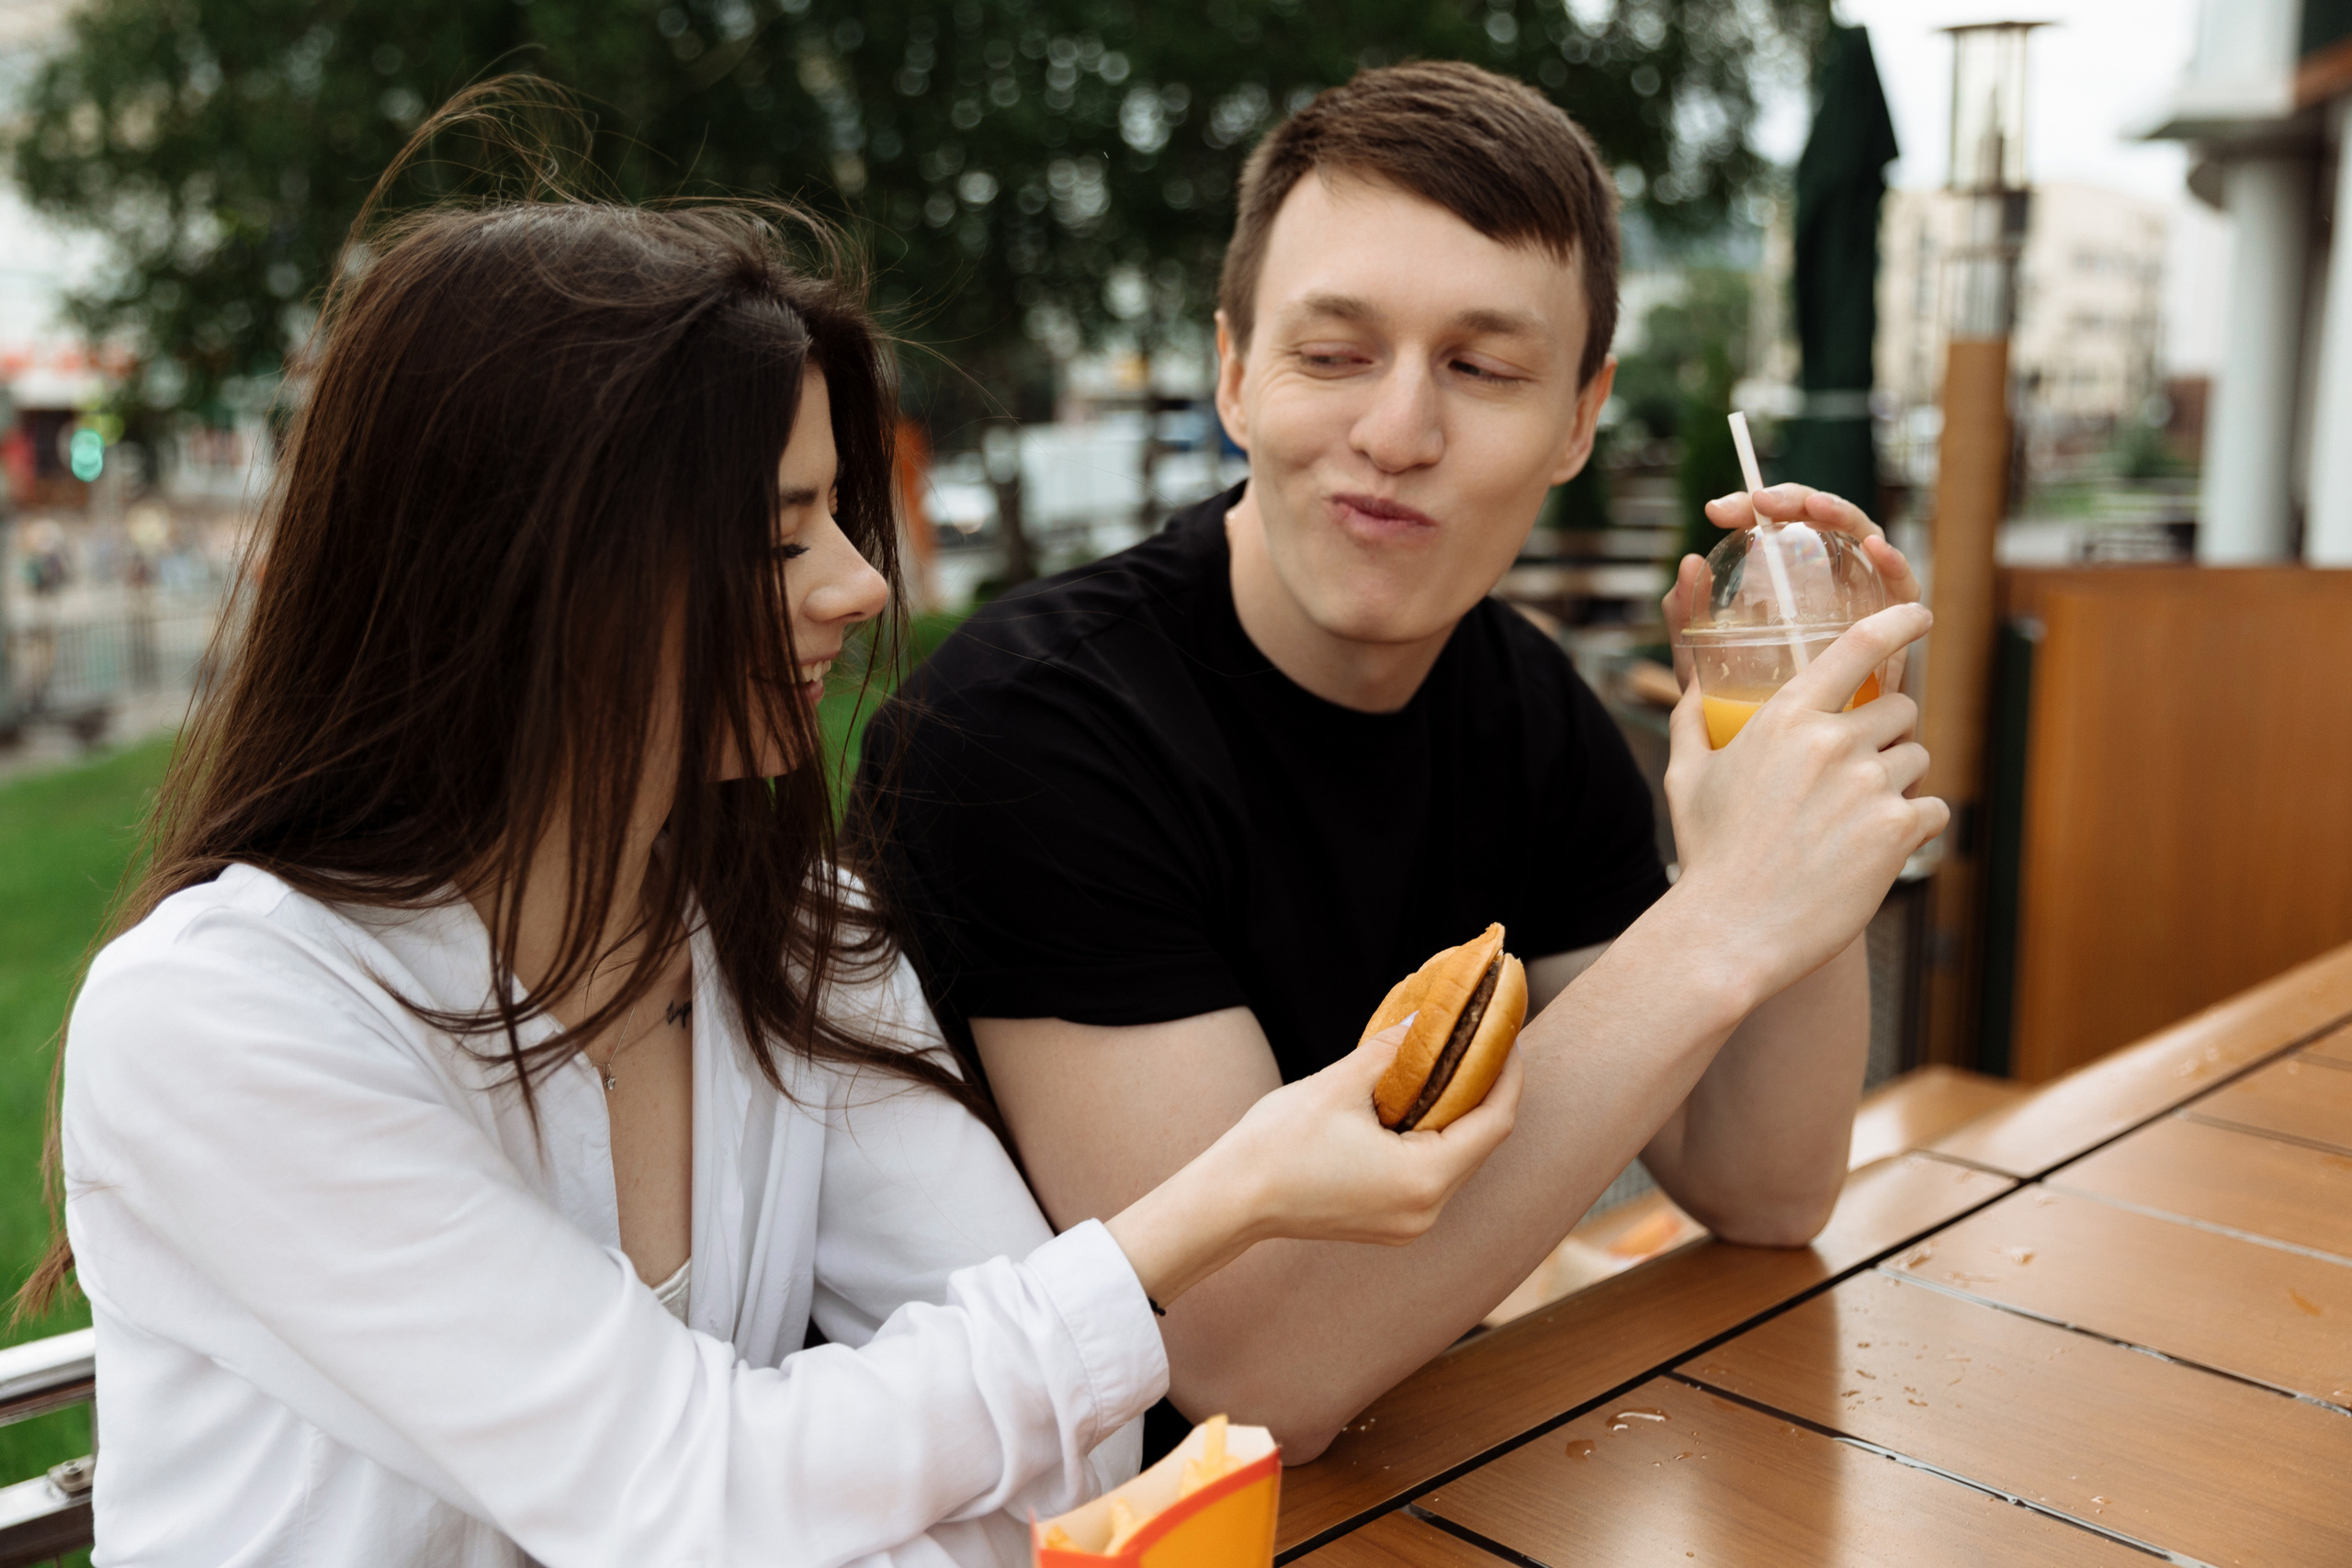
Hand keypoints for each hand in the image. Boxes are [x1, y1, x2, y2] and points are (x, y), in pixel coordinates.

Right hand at [1105, 1019, 1521, 1307]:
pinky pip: (1430, 1174)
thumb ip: (1391, 1050)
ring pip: (1456, 1160)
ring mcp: (1409, 1223)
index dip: (1507, 1074)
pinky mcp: (1390, 1222)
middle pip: (1479, 1144)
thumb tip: (1428, 1015)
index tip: (1506, 1034)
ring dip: (1458, 1113)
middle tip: (1483, 1040)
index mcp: (1423, 1179)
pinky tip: (1420, 1102)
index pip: (1493, 1122)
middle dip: (1484, 1089)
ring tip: (1454, 1064)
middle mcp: (1426, 1211)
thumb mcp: (1338, 1084)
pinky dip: (1432, 1136)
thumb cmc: (1277, 1144)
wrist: (1230, 1201)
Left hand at [1662, 485, 1921, 693]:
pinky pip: (1903, 592)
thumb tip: (1688, 564)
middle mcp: (1827, 588)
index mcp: (1785, 586)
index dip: (1752, 508)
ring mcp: (1862, 605)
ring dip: (1844, 516)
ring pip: (1865, 543)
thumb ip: (1684, 621)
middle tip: (1762, 501)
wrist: (1780, 770)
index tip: (1716, 509)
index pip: (1776, 531)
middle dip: (1798, 500)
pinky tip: (1879, 549)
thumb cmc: (1740, 713)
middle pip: (1824, 527)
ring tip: (1817, 508)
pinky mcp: (1894, 635)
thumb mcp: (1701, 665)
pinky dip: (1896, 563)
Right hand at [1662, 602, 1948, 1001]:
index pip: (1859, 647)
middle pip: (1899, 710)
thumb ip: (1691, 720)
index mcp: (1785, 718)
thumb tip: (1692, 683)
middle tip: (1853, 777)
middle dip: (1885, 736)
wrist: (1729, 933)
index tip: (1919, 615)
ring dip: (1898, 784)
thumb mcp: (1685, 777)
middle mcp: (1833, 742)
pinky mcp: (1897, 831)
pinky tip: (1873, 852)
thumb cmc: (1706, 855)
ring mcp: (1869, 785)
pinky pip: (1933, 809)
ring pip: (1917, 760)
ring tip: (1854, 823)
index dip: (1898, 622)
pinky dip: (1913, 828)